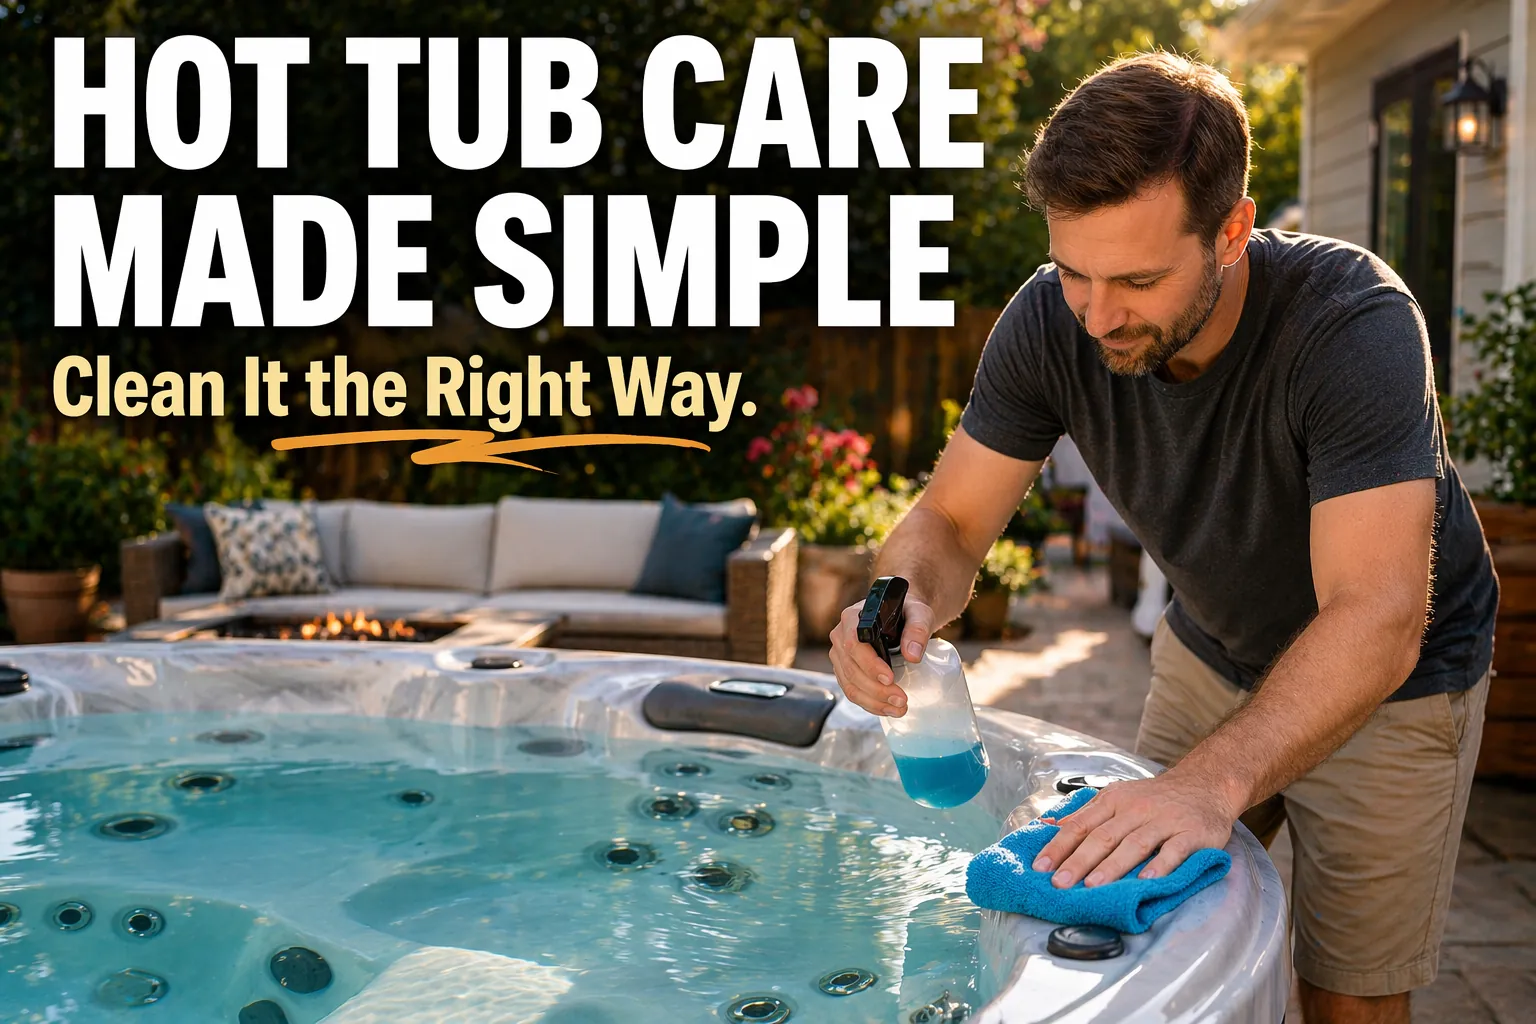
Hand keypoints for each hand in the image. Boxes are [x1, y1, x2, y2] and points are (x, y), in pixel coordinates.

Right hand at [827, 594, 936, 716]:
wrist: (902, 615)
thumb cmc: (907, 611)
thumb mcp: (918, 613)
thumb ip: (917, 629)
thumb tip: (913, 655)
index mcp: (852, 618)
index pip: (853, 644)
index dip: (869, 665)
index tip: (890, 678)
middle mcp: (840, 636)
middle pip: (851, 669)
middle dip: (875, 690)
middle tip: (901, 700)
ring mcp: (840, 655)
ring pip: (849, 685)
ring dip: (873, 702)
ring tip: (898, 708)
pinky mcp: (845, 670)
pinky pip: (852, 691)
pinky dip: (869, 704)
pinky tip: (888, 709)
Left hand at [1030, 772, 1237, 887]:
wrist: (1204, 785)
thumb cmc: (1154, 798)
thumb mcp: (1117, 797)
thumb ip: (1086, 813)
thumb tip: (1049, 826)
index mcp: (1113, 801)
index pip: (1080, 825)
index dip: (1059, 846)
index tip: (1040, 868)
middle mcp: (1136, 809)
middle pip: (1103, 837)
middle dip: (1079, 861)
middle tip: (1060, 884)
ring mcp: (1164, 821)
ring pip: (1134, 844)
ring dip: (1112, 866)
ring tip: (1093, 886)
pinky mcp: (1192, 833)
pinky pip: (1174, 851)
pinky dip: (1160, 866)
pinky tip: (1146, 881)